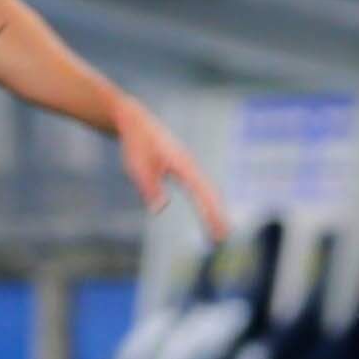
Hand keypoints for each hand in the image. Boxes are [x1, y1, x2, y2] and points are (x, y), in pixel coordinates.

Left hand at [112, 95, 227, 241]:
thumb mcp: (137, 167)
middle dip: (217, 215)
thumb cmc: (136, 144)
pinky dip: (207, 200)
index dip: (211, 213)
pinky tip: (207, 211)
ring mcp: (188, 165)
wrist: (135, 121)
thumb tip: (160, 209)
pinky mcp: (183, 166)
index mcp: (182, 165)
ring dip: (214, 209)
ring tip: (217, 231)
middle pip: (210, 192)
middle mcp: (190, 165)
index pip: (202, 193)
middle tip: (222, 237)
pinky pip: (200, 186)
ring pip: (207, 189)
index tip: (218, 231)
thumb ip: (149, 187)